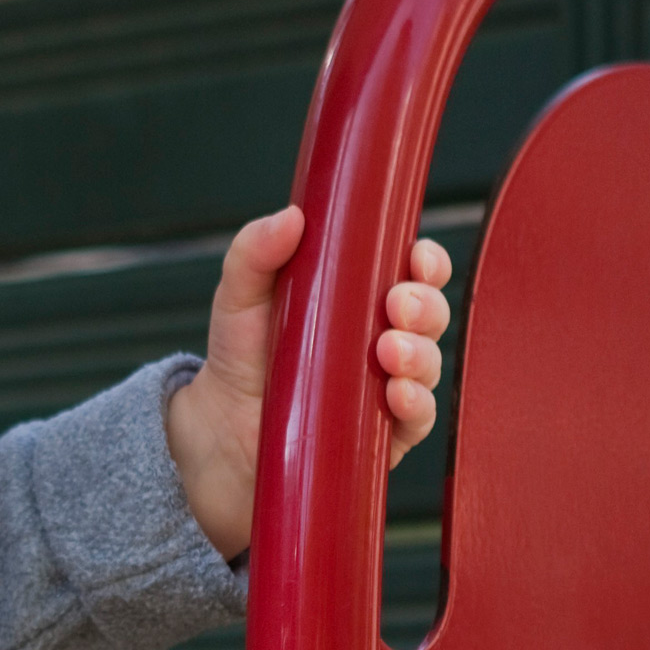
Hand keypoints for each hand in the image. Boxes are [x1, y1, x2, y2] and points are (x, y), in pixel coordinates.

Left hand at [163, 206, 452, 558]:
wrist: (219, 426)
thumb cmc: (241, 353)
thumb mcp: (239, 294)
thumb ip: (256, 250)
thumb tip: (292, 215)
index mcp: (358, 297)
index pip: (411, 273)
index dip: (425, 262)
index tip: (416, 257)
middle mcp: (382, 338)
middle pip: (429, 315)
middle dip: (425, 306)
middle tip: (397, 305)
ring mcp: (387, 386)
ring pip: (430, 365)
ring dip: (421, 354)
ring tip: (389, 350)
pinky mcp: (383, 434)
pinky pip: (418, 420)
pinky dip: (416, 405)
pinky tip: (397, 395)